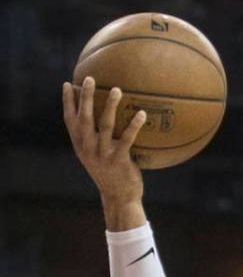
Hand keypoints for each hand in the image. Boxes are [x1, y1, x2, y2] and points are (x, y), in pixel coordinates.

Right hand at [62, 77, 146, 204]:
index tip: (67, 84)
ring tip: (117, 90)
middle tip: (90, 79)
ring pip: (105, 124)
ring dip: (110, 106)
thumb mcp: (95, 157)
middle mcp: (88, 147)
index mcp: (80, 145)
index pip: (69, 120)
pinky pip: (127, 138)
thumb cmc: (110, 174)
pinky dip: (134, 125)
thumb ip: (93, 139)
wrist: (118, 197)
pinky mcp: (119, 159)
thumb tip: (100, 119)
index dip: (67, 102)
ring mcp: (103, 154)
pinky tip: (141, 113)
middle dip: (86, 97)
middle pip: (84, 117)